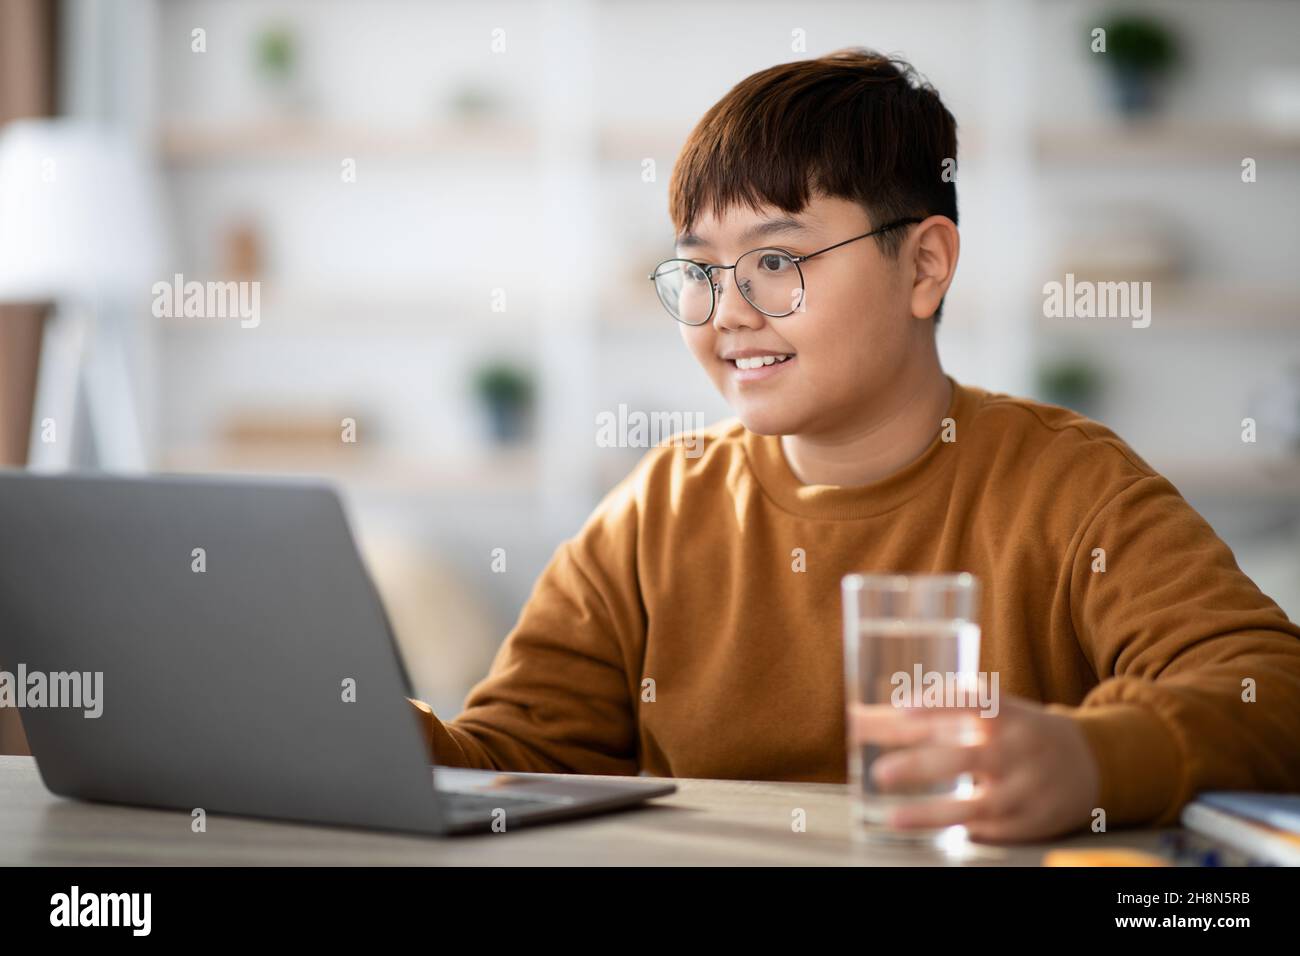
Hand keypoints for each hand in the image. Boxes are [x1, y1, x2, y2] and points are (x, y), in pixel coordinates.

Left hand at [850, 695, 1100, 842]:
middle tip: (879, 773)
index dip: (939, 702)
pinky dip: (966, 832)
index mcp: (1007, 714)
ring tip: (893, 817)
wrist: (1093, 762)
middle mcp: (1019, 748)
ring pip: (979, 804)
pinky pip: (995, 831)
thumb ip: (928, 716)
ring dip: (934, 813)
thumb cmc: (1017, 732)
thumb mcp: (988, 714)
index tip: (903, 705)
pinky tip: (936, 835)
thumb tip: (855, 718)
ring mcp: (1027, 788)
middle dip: (923, 766)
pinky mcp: (1033, 822)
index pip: (973, 701)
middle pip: (968, 757)